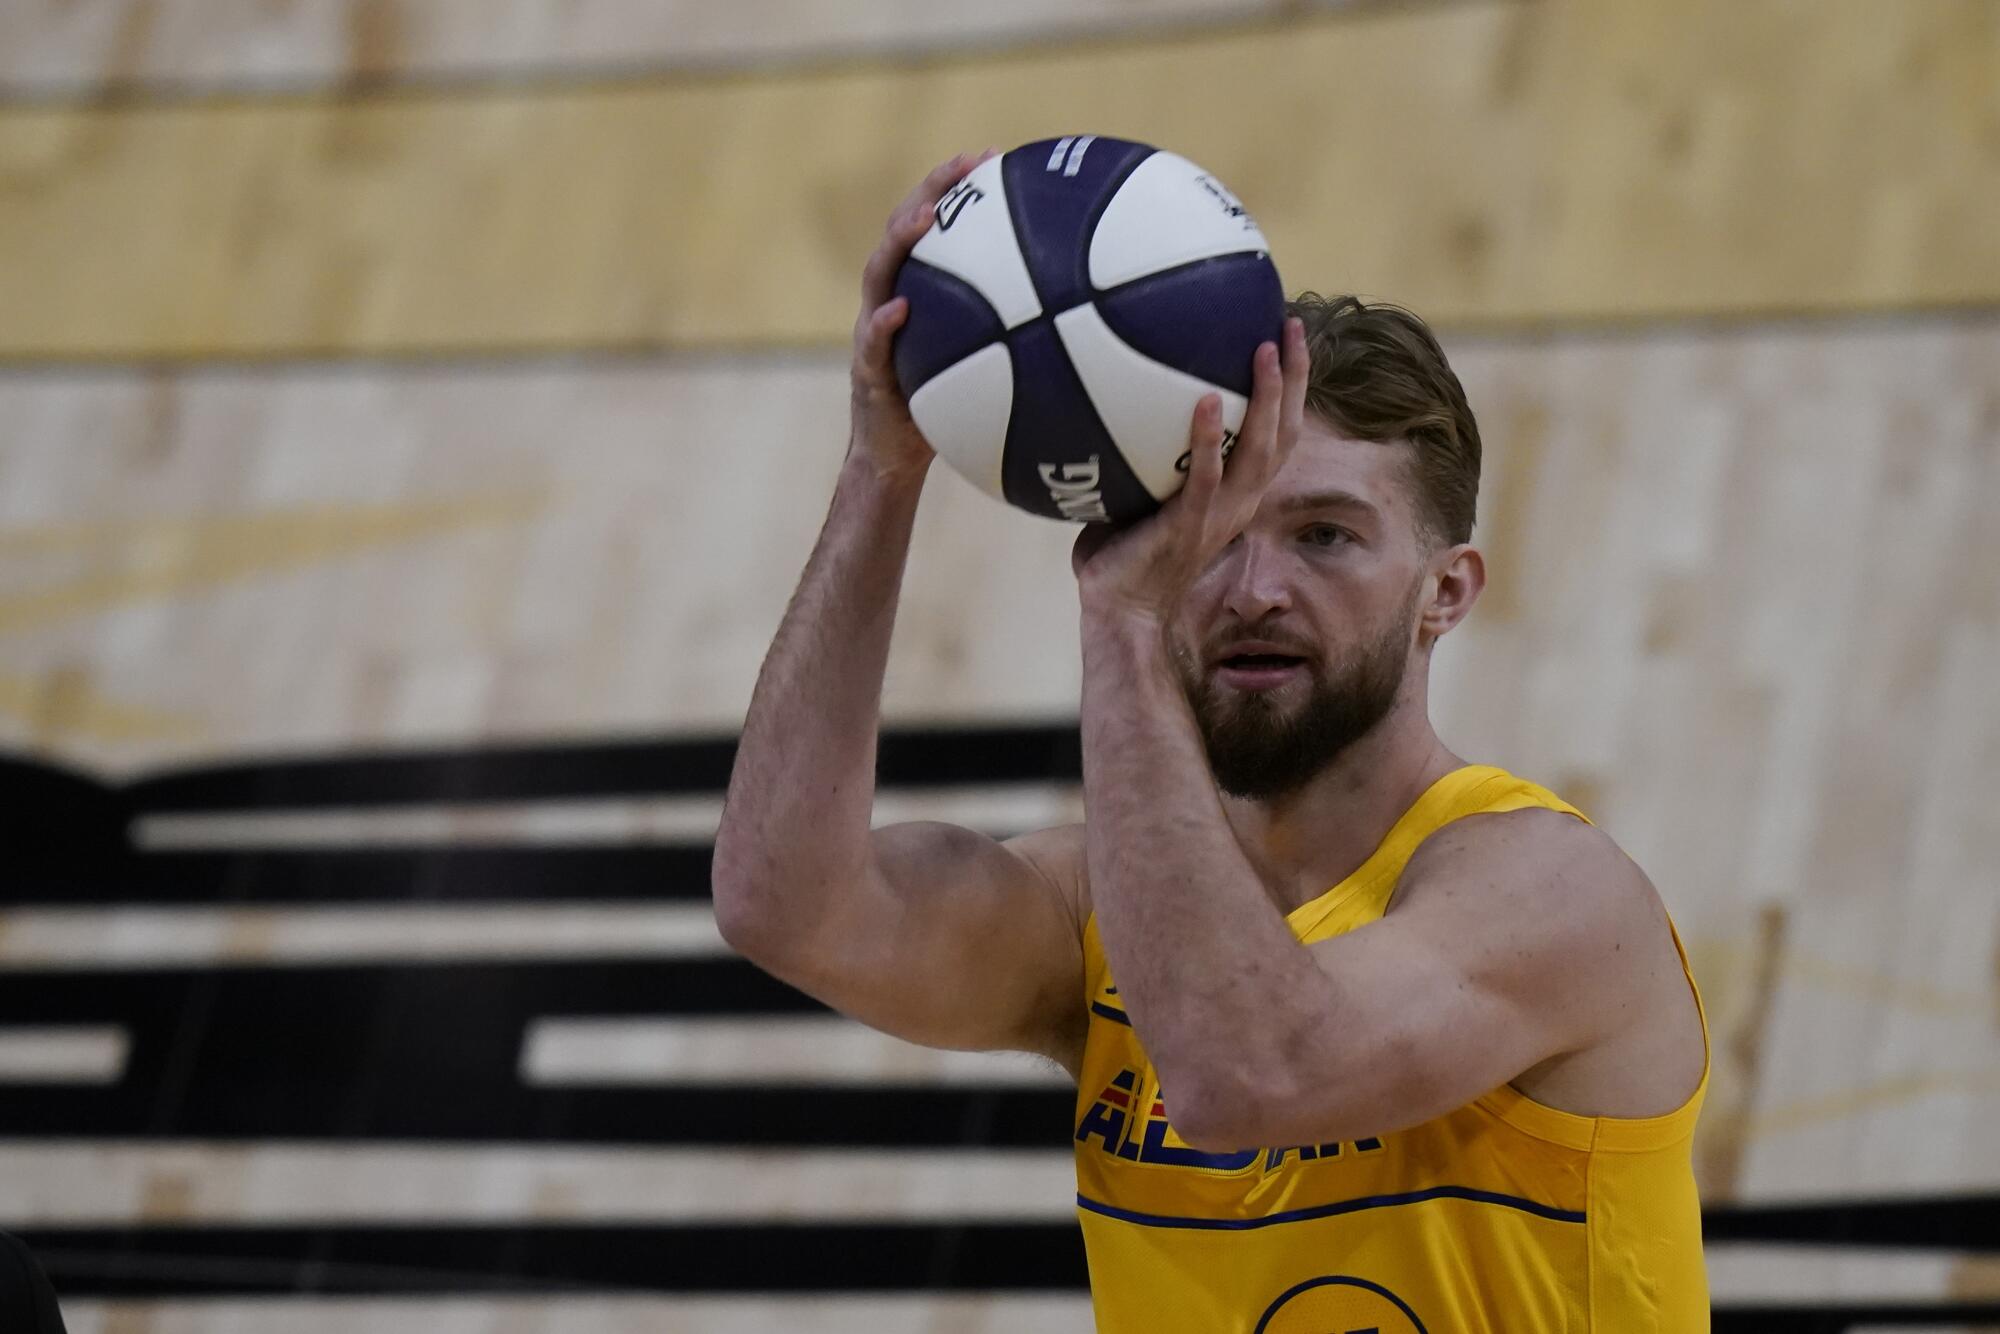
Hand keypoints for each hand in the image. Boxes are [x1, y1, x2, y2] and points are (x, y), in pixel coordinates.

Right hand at [850, 149, 999, 482]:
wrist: (896, 457)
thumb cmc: (948, 409)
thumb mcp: (987, 364)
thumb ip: (1016, 334)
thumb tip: (1085, 316)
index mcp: (919, 292)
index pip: (932, 225)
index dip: (954, 186)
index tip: (990, 156)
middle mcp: (890, 300)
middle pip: (902, 231)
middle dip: (930, 191)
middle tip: (964, 166)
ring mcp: (873, 332)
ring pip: (878, 275)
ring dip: (900, 243)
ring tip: (927, 219)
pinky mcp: (866, 372)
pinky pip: (871, 345)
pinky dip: (883, 325)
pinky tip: (900, 311)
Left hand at [1072, 316, 1308, 624]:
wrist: (1119, 614)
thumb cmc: (1122, 557)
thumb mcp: (1137, 494)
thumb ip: (1141, 454)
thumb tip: (1109, 398)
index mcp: (1235, 496)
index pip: (1277, 434)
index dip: (1290, 389)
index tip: (1287, 338)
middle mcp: (1238, 504)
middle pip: (1285, 434)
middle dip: (1294, 379)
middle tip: (1289, 327)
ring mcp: (1217, 516)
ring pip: (1259, 451)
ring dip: (1266, 399)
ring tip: (1264, 350)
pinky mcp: (1186, 528)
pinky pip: (1203, 478)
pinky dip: (1209, 439)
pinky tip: (1208, 400)